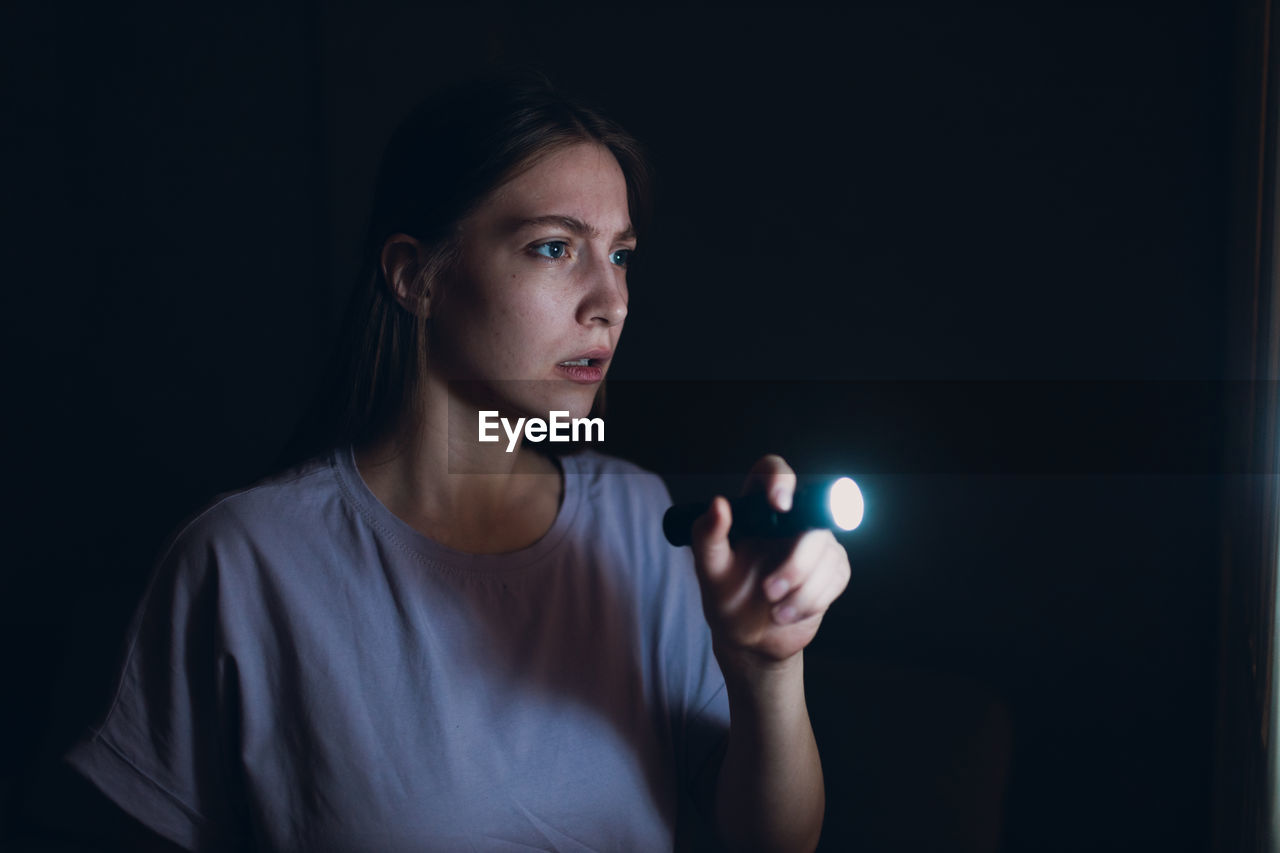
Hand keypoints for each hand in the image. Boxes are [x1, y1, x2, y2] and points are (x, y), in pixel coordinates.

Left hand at [689, 455, 850, 666]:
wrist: (750, 640)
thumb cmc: (726, 599)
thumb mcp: (709, 571)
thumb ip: (707, 536)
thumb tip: (718, 504)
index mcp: (756, 510)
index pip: (772, 472)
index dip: (780, 480)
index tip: (779, 504)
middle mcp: (789, 520)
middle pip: (812, 520)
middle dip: (795, 564)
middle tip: (769, 591)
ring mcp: (814, 543)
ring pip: (827, 552)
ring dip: (802, 590)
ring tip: (775, 611)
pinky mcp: (832, 568)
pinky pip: (837, 575)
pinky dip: (813, 600)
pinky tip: (789, 613)